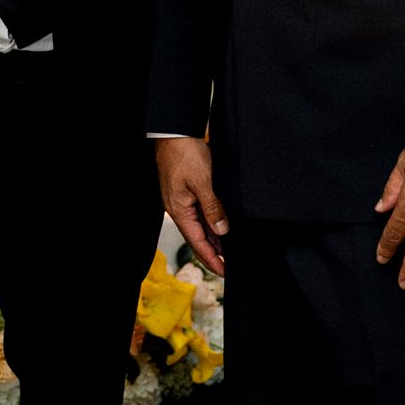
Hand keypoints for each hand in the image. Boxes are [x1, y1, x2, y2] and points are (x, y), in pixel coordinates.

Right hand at [155, 136, 227, 275]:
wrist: (175, 133)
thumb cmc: (184, 154)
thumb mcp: (203, 182)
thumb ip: (213, 208)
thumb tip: (221, 230)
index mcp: (180, 210)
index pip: (197, 243)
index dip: (212, 259)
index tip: (224, 271)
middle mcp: (180, 208)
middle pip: (198, 238)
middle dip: (214, 253)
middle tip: (229, 266)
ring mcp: (182, 200)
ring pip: (200, 226)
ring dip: (214, 239)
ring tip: (228, 252)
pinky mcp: (187, 191)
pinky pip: (200, 214)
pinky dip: (211, 223)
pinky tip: (221, 227)